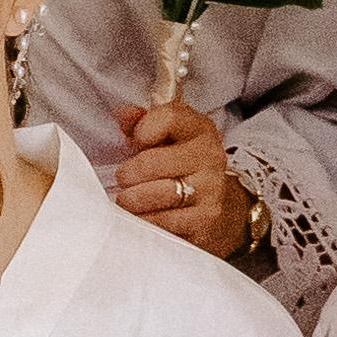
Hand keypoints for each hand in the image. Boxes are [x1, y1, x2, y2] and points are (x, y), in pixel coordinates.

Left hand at [112, 99, 250, 258]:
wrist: (213, 203)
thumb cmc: (178, 166)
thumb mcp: (165, 138)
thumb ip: (142, 123)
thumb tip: (124, 114)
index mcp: (200, 129)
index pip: (168, 118)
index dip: (142, 129)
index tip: (135, 140)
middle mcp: (210, 157)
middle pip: (153, 162)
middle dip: (128, 173)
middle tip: (123, 179)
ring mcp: (210, 190)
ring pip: (157, 194)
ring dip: (132, 199)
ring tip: (127, 199)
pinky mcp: (205, 220)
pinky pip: (163, 222)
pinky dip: (144, 221)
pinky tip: (140, 217)